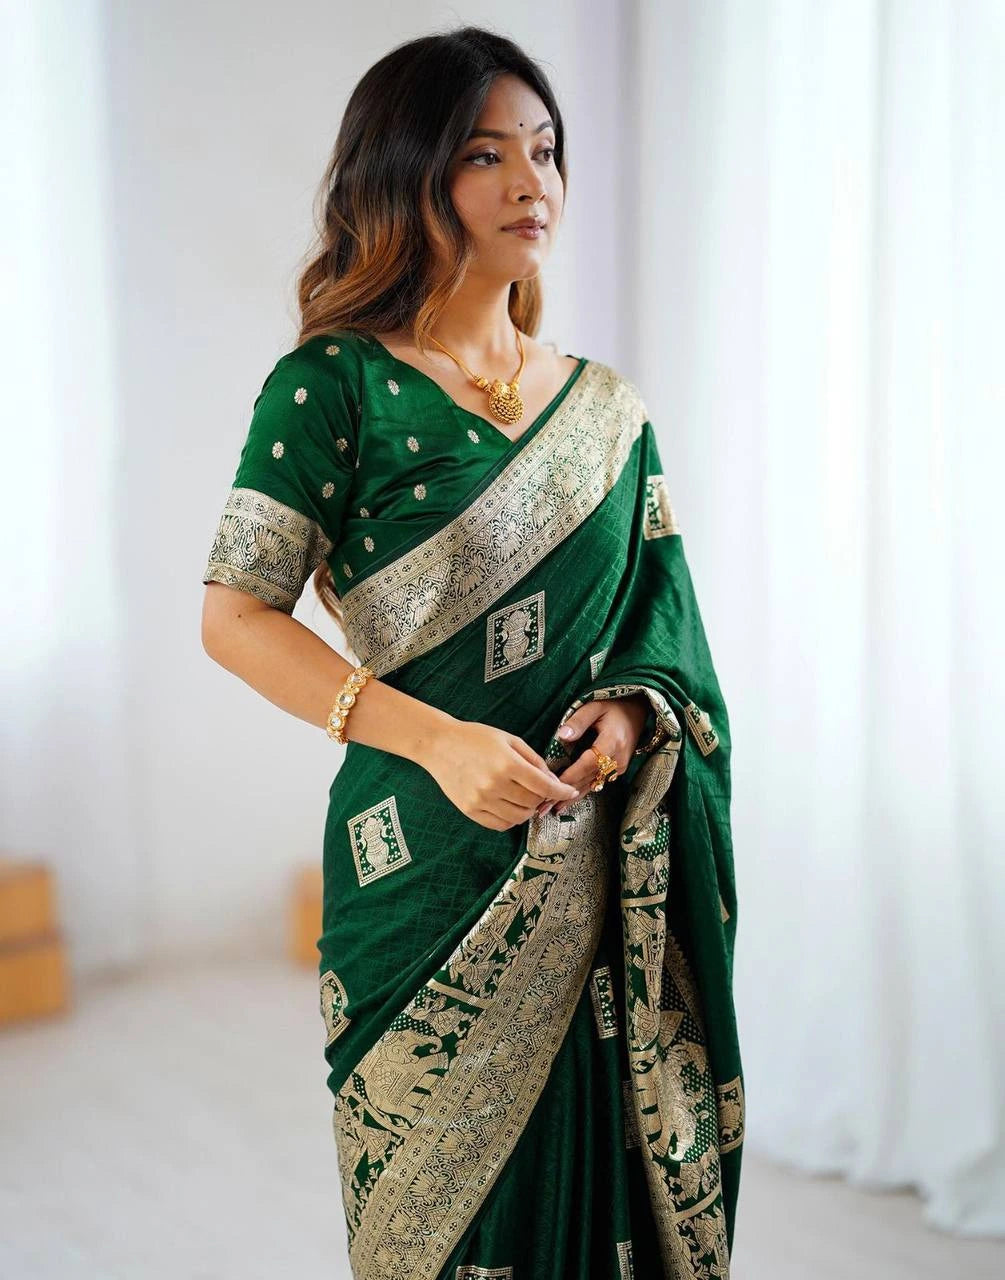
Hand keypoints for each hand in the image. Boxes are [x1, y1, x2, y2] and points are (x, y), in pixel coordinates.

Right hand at [421, 718, 579, 830]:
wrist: (438, 744)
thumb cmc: (476, 737)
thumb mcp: (509, 740)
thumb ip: (533, 760)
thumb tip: (553, 781)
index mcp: (507, 764)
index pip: (544, 786)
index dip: (561, 791)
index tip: (570, 791)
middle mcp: (495, 784)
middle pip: (533, 803)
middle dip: (543, 798)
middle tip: (541, 790)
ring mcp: (481, 800)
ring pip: (519, 817)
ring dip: (528, 810)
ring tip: (525, 797)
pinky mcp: (470, 810)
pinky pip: (500, 825)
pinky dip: (511, 819)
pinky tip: (510, 806)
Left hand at [536, 694, 649, 815]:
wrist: (637, 712)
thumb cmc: (613, 707)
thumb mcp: (594, 707)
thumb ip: (578, 721)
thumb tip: (561, 736)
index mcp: (612, 742)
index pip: (588, 763)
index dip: (570, 776)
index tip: (551, 785)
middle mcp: (617, 759)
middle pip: (588, 779)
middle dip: (565, 793)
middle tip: (543, 807)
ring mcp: (619, 767)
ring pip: (592, 785)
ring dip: (571, 798)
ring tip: (551, 809)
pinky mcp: (617, 771)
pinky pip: (597, 783)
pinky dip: (580, 792)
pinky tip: (566, 802)